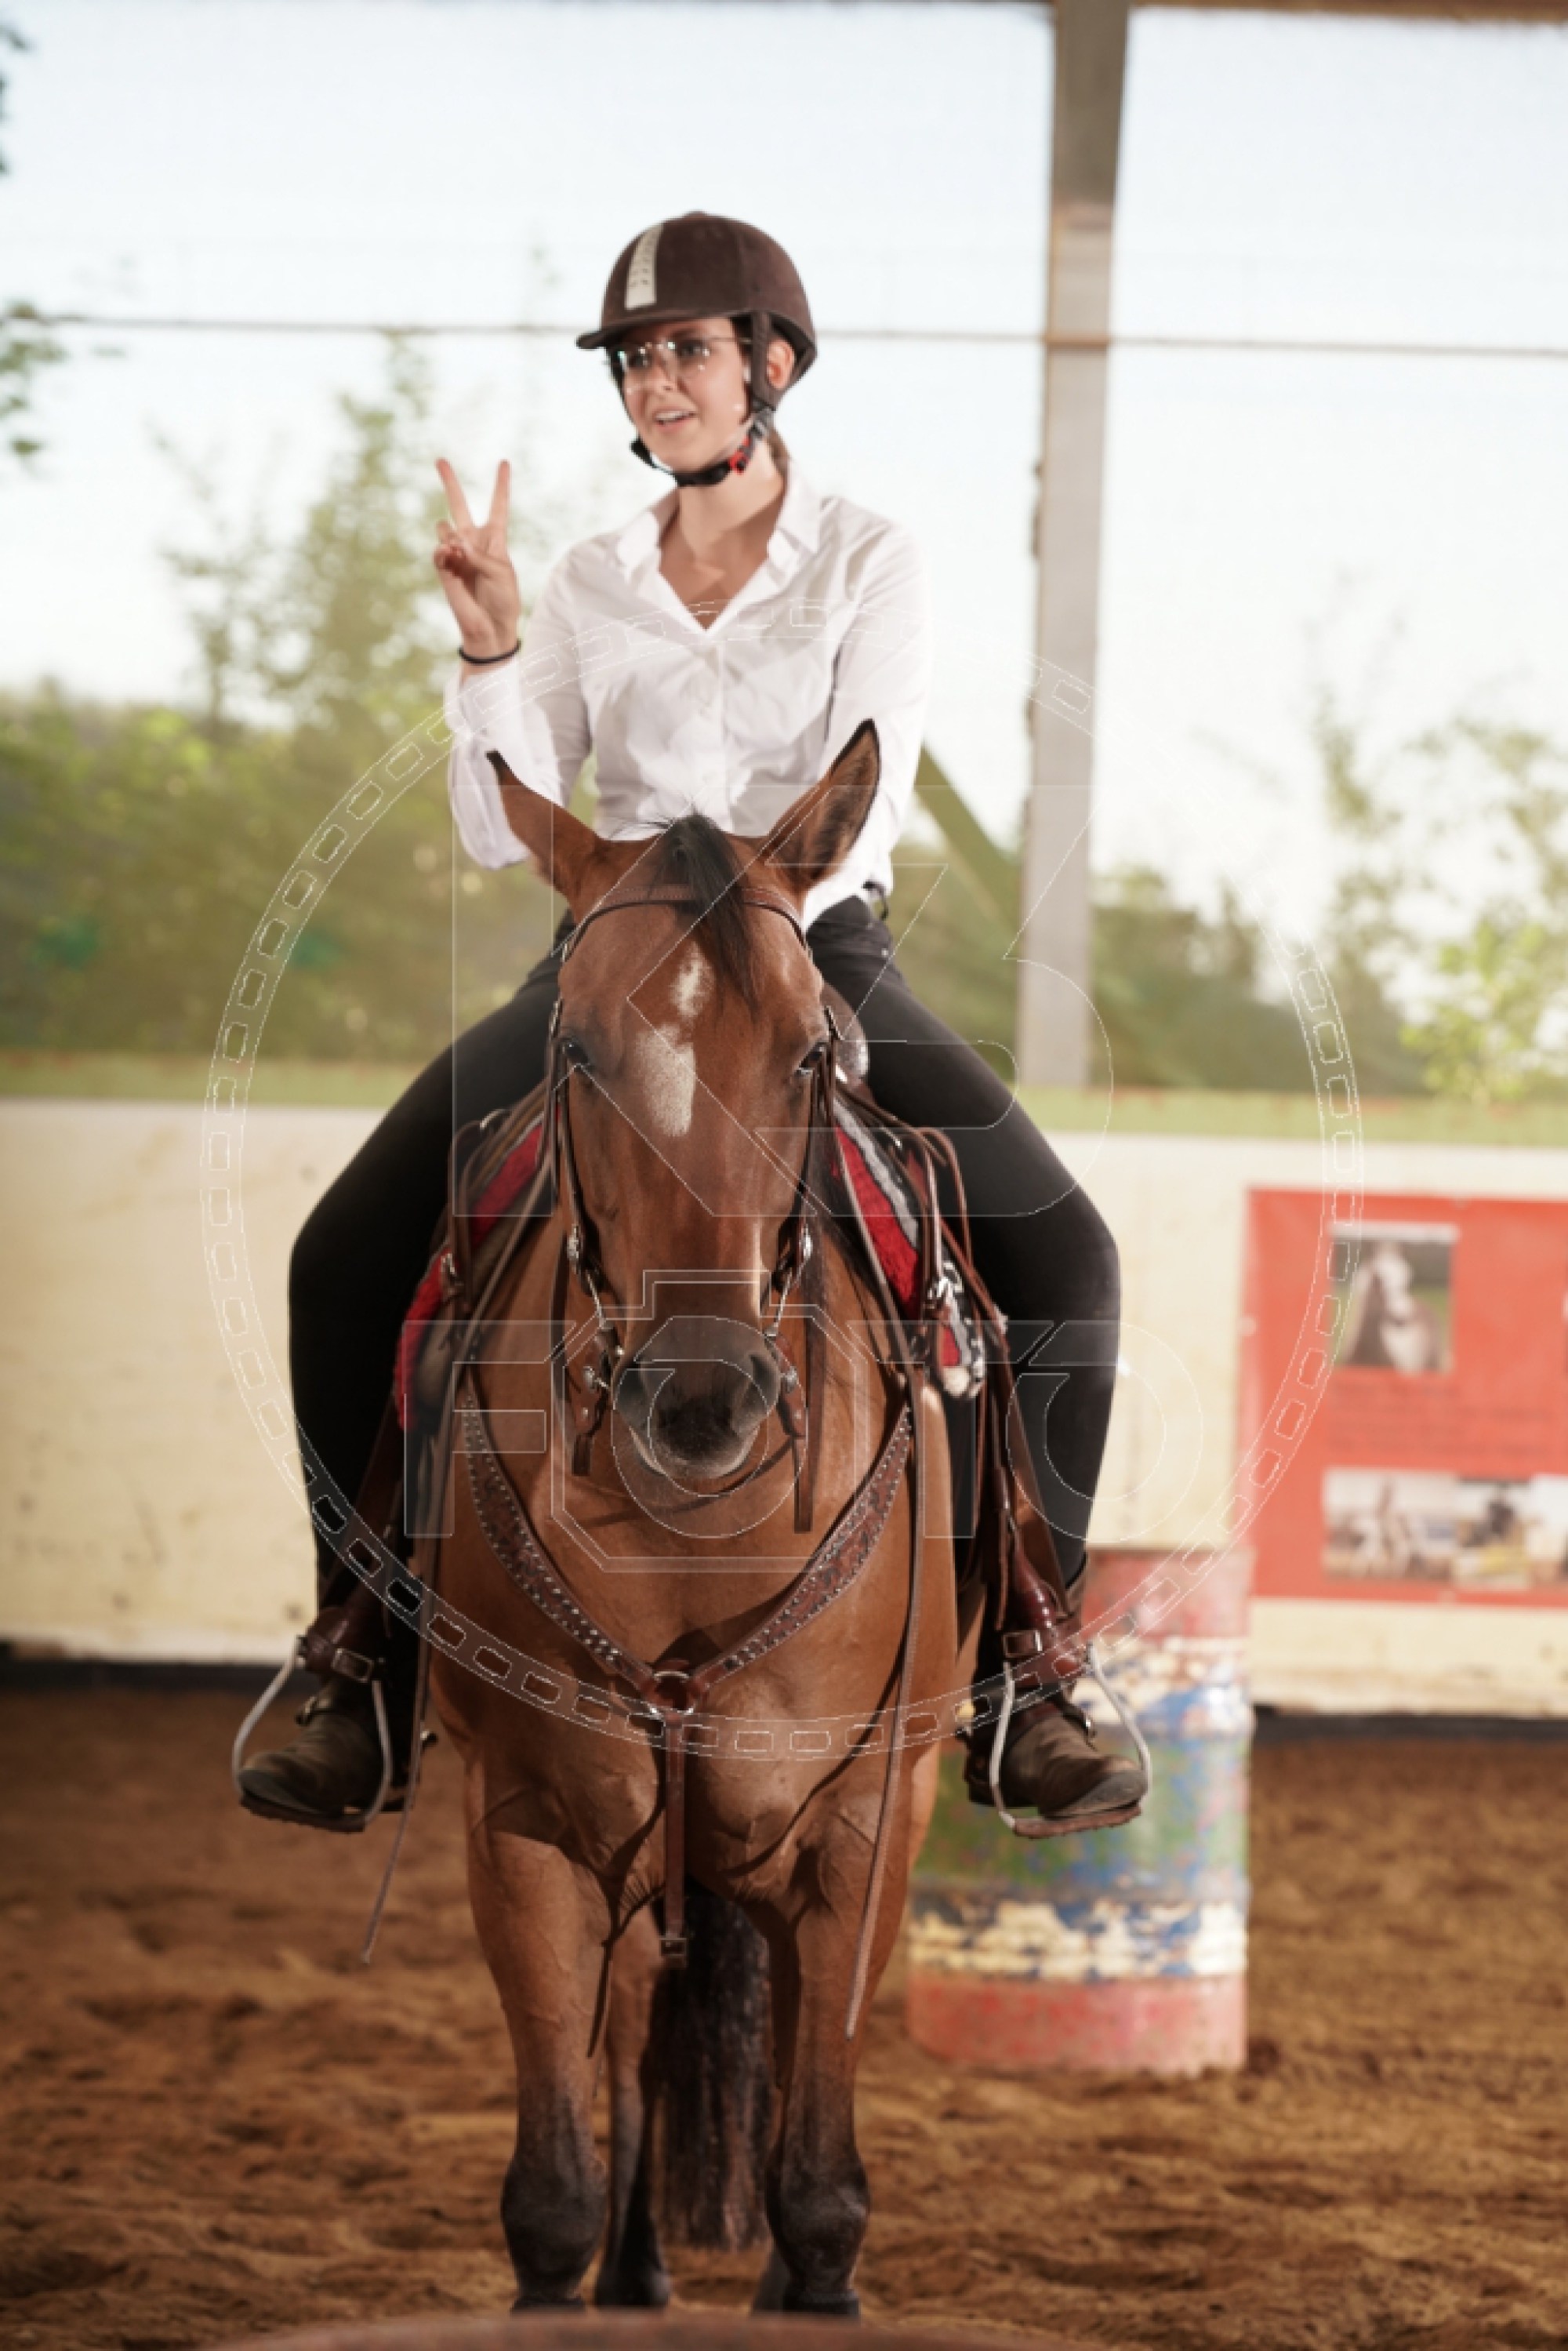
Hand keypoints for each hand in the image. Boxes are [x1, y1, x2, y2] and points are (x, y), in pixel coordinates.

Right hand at [434, 459, 521, 658]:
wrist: (491, 627)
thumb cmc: (503, 599)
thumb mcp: (501, 573)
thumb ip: (480, 554)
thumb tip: (455, 542)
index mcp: (495, 539)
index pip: (498, 506)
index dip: (501, 485)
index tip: (504, 463)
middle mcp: (473, 541)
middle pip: (459, 505)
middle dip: (449, 482)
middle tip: (440, 459)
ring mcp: (457, 553)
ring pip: (444, 528)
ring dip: (451, 536)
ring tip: (460, 553)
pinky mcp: (444, 568)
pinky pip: (439, 550)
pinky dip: (444, 552)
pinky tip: (451, 557)